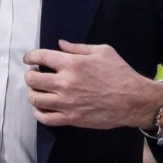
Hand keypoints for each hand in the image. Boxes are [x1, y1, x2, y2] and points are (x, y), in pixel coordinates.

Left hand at [23, 40, 162, 129]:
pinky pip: (46, 118)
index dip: (30, 56)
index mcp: (72, 64)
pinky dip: (38, 112)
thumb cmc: (119, 73)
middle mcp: (66, 83)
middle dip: (30, 75)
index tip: (29, 58)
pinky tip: (40, 107)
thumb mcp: (102, 51)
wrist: (134, 100)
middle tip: (34, 74)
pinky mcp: (72, 119)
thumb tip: (60, 44)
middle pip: (32, 79)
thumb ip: (77, 47)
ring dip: (32, 93)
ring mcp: (67, 103)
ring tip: (37, 90)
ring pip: (35, 99)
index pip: (40, 57)